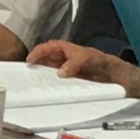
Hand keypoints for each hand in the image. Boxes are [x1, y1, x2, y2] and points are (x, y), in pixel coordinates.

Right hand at [25, 40, 139, 96]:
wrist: (113, 74)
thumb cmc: (100, 61)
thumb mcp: (87, 58)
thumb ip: (73, 64)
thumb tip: (60, 72)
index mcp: (65, 49)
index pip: (47, 48)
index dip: (37, 52)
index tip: (30, 60)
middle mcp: (63, 59)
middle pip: (45, 61)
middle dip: (36, 66)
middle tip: (26, 74)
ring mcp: (65, 70)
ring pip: (49, 72)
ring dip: (42, 77)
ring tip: (34, 83)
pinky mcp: (69, 81)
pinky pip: (56, 82)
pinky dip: (51, 85)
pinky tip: (48, 90)